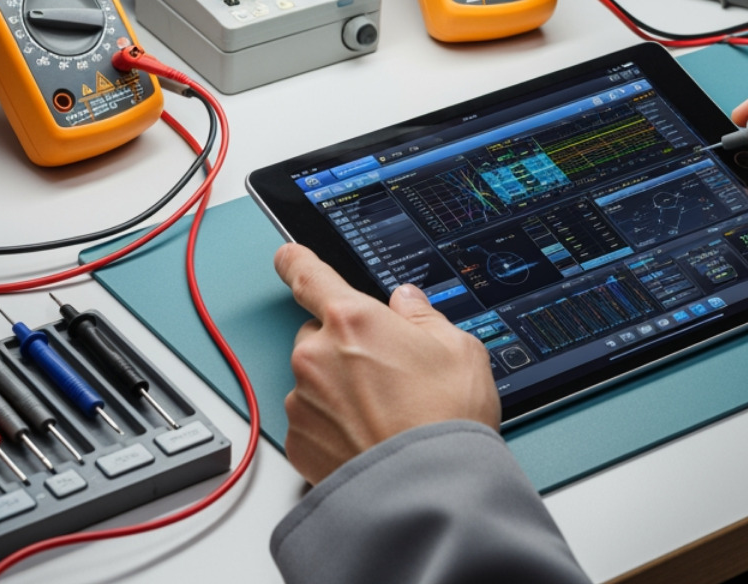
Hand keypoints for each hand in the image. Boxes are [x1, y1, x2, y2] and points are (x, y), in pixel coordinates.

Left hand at [273, 242, 500, 484]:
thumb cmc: (447, 420)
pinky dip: (333, 425)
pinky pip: (311, 420)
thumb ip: (425, 316)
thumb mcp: (459, 348)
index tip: (288, 256)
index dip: (296, 260)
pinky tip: (370, 436)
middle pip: (318, 334)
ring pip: (314, 379)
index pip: (308, 274)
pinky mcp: (298, 442)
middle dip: (345, 345)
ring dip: (339, 387)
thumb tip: (408, 304)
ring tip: (386, 412)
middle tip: (388, 370)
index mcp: (352, 318)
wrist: (432, 491)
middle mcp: (316, 355)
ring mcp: (302, 401)